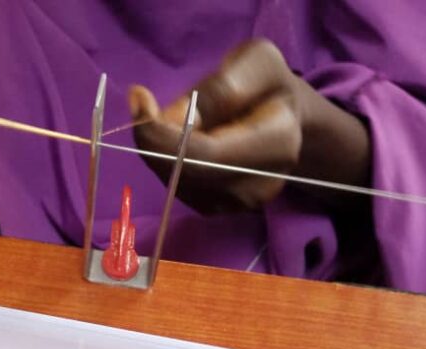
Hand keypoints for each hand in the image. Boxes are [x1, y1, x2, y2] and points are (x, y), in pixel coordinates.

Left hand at [130, 39, 369, 212]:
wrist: (284, 120)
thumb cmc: (269, 86)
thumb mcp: (255, 63)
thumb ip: (218, 88)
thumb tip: (169, 119)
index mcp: (277, 146)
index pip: (205, 156)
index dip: (163, 134)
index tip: (141, 99)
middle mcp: (259, 186)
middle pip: (185, 174)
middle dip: (155, 140)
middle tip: (146, 104)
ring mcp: (237, 205)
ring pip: (175, 180)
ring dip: (161, 149)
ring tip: (179, 119)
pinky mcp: (217, 209)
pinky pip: (176, 186)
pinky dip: (167, 161)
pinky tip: (182, 140)